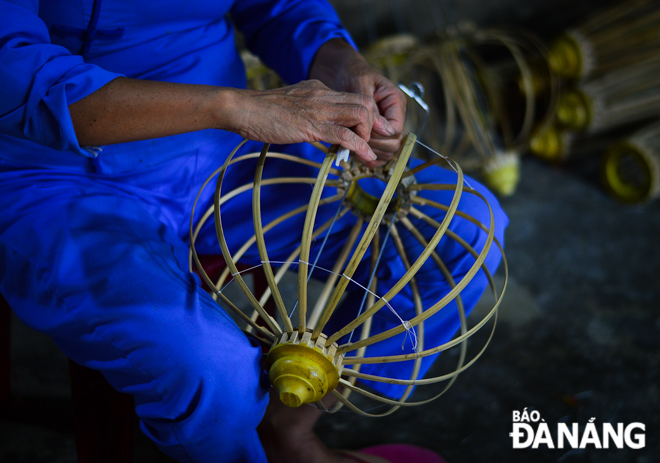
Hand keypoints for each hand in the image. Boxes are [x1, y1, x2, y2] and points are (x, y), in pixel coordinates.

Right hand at [229, 80, 395, 164]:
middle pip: (364, 103)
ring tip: (369, 154)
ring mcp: (318, 109)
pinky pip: (345, 134)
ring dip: (370, 136)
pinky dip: (360, 147)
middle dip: (376, 125)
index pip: (353, 97)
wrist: (242, 108)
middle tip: (376, 143)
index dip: (367, 116)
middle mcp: (323, 94)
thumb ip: (307, 112)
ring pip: (361, 115)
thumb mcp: (291, 106)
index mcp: (318, 88)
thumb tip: (316, 128)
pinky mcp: (312, 125)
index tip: (372, 132)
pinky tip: (365, 158)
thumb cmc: (261, 112)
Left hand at [309, 39, 406, 167]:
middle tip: (355, 146)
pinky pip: (376, 152)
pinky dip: (367, 156)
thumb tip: (381, 127)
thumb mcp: (360, 85)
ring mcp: (386, 126)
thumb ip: (370, 106)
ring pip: (386, 152)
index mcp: (395, 102)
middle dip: (375, 148)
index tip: (361, 138)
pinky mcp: (377, 132)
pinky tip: (354, 154)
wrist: (344, 73)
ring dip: (370, 154)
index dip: (379, 139)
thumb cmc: (353, 75)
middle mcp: (394, 116)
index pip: (396, 131)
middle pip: (393, 145)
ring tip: (352, 150)